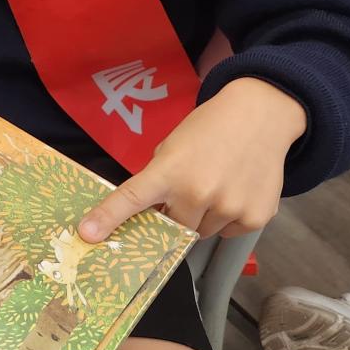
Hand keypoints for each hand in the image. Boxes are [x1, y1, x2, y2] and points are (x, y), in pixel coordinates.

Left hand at [78, 77, 305, 241]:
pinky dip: (228, 218)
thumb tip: (149, 214)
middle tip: (189, 191)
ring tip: (217, 184)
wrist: (260, 115)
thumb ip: (159, 179)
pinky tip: (236, 190)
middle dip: (176, 216)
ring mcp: (229, 208)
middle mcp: (198, 194)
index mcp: (170, 172)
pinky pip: (229, 232)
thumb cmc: (210, 129)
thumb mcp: (173, 147)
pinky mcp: (255, 218)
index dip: (107, 218)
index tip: (88, 234)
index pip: (132, 199)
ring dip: (203, 217)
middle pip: (174, 228)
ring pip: (203, 232)